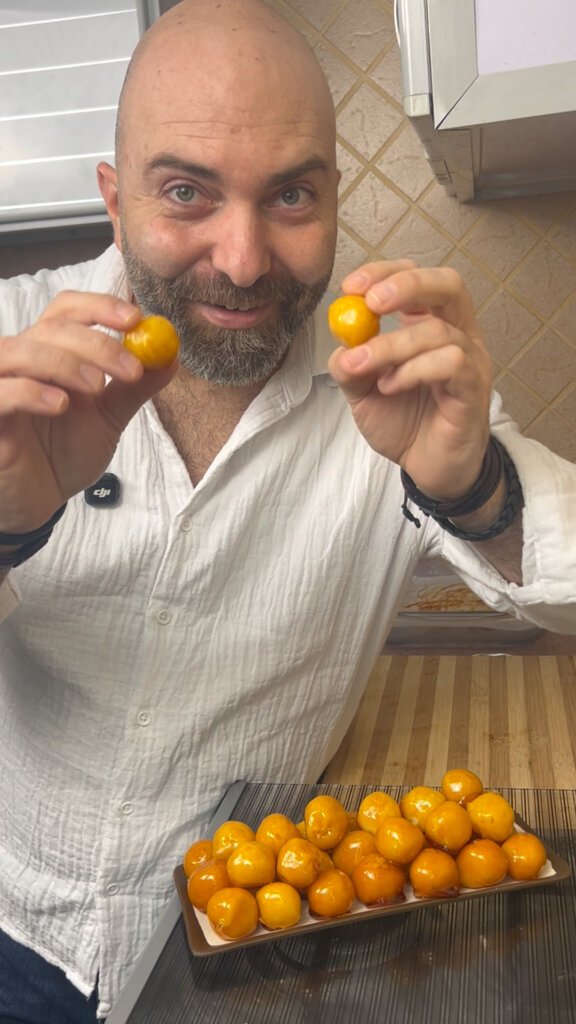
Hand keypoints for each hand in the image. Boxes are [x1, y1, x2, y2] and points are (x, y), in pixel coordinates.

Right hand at [0, 291, 177, 532]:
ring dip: (65, 362)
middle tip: (131, 369)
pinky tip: (60, 405)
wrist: (40, 500)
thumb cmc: (64, 454)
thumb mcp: (108, 418)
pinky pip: (1, 392)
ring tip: (97, 387)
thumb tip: (169, 355)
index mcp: (50, 353)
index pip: (68, 309)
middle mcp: (21, 361)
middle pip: (52, 327)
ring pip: (21, 350)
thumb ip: (134, 387)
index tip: (136, 320)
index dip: (100, 306)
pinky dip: (31, 391)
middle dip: (97, 343)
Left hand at [327, 261, 492, 499]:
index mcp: (432, 324)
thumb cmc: (405, 425)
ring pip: (437, 331)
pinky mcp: (474, 389)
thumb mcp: (363, 392)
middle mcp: (459, 334)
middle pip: (446, 285)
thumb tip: (340, 341)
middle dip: (405, 286)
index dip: (386, 274)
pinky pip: (450, 364)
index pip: (417, 277)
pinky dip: (412, 370)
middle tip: (371, 303)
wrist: (429, 470)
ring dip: (391, 346)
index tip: (351, 287)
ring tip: (364, 369)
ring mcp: (471, 360)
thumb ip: (350, 364)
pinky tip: (390, 387)